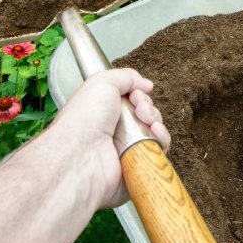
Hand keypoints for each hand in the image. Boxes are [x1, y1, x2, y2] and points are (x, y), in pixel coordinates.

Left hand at [51, 68, 170, 209]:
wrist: (81, 155)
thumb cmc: (85, 118)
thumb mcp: (103, 82)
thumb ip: (126, 77)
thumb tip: (146, 84)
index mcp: (106, 111)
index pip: (133, 100)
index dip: (139, 95)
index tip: (136, 95)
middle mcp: (116, 130)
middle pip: (146, 114)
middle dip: (148, 108)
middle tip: (139, 110)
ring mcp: (127, 148)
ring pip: (154, 131)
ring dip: (156, 122)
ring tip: (148, 122)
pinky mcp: (137, 165)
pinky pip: (158, 151)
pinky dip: (161, 140)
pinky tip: (154, 134)